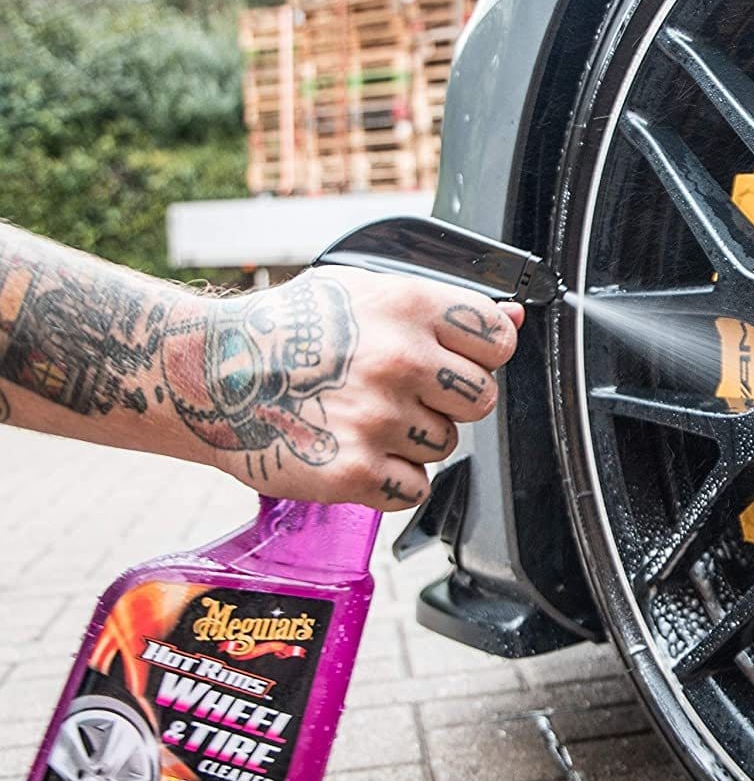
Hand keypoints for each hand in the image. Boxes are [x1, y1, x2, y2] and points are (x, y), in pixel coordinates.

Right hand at [177, 267, 523, 508]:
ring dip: (414, 441)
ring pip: (446, 446)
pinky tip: (354, 451)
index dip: (482, 355)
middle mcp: (397, 360)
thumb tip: (516, 316)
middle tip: (404, 394)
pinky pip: (413, 488)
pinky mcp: (352, 471)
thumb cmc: (289, 332)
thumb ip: (443, 308)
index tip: (455, 360)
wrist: (210, 374)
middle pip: (480, 400)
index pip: (498, 340)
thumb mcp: (365, 292)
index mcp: (407, 307)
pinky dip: (389, 481)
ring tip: (364, 418)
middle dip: (450, 403)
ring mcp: (376, 418)